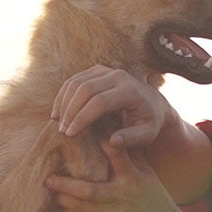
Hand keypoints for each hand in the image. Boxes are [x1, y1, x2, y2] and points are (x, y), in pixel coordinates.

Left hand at [45, 138, 188, 211]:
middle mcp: (122, 197)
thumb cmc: (155, 198)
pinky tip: (61, 203)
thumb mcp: (147, 175)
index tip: (81, 133)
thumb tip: (110, 133)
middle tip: (48, 178)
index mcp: (133, 179)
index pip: (116, 156)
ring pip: (81, 208)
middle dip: (65, 185)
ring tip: (50, 190)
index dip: (100, 144)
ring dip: (63, 199)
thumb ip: (129, 157)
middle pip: (89, 190)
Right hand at [51, 66, 174, 148]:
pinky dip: (63, 95)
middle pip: (85, 89)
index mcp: (130, 91)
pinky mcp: (97, 70)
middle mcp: (118, 76)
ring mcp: (106, 70)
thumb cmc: (149, 123)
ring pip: (76, 82)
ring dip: (64, 103)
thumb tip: (112, 141)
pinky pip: (75, 80)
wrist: (153, 103)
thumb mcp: (147, 134)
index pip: (100, 102)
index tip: (70, 135)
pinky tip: (58, 112)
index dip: (82, 118)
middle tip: (62, 131)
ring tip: (58, 123)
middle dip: (70, 111)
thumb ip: (131, 138)